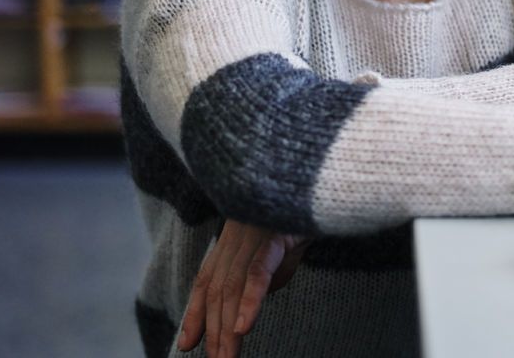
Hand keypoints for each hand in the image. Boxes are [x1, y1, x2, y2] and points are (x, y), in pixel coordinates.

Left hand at [178, 220, 307, 356]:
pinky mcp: (275, 233)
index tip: (187, 344)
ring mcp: (254, 233)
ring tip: (227, 357)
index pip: (207, 280)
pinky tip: (243, 327)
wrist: (326, 174)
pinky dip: (249, 302)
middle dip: (214, 331)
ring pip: (233, 288)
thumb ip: (270, 270)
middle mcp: (237, 235)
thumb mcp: (286, 246)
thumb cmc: (309, 208)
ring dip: (228, 327)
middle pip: (217, 290)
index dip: (195, 312)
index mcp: (234, 237)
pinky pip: (257, 273)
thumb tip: (261, 294)